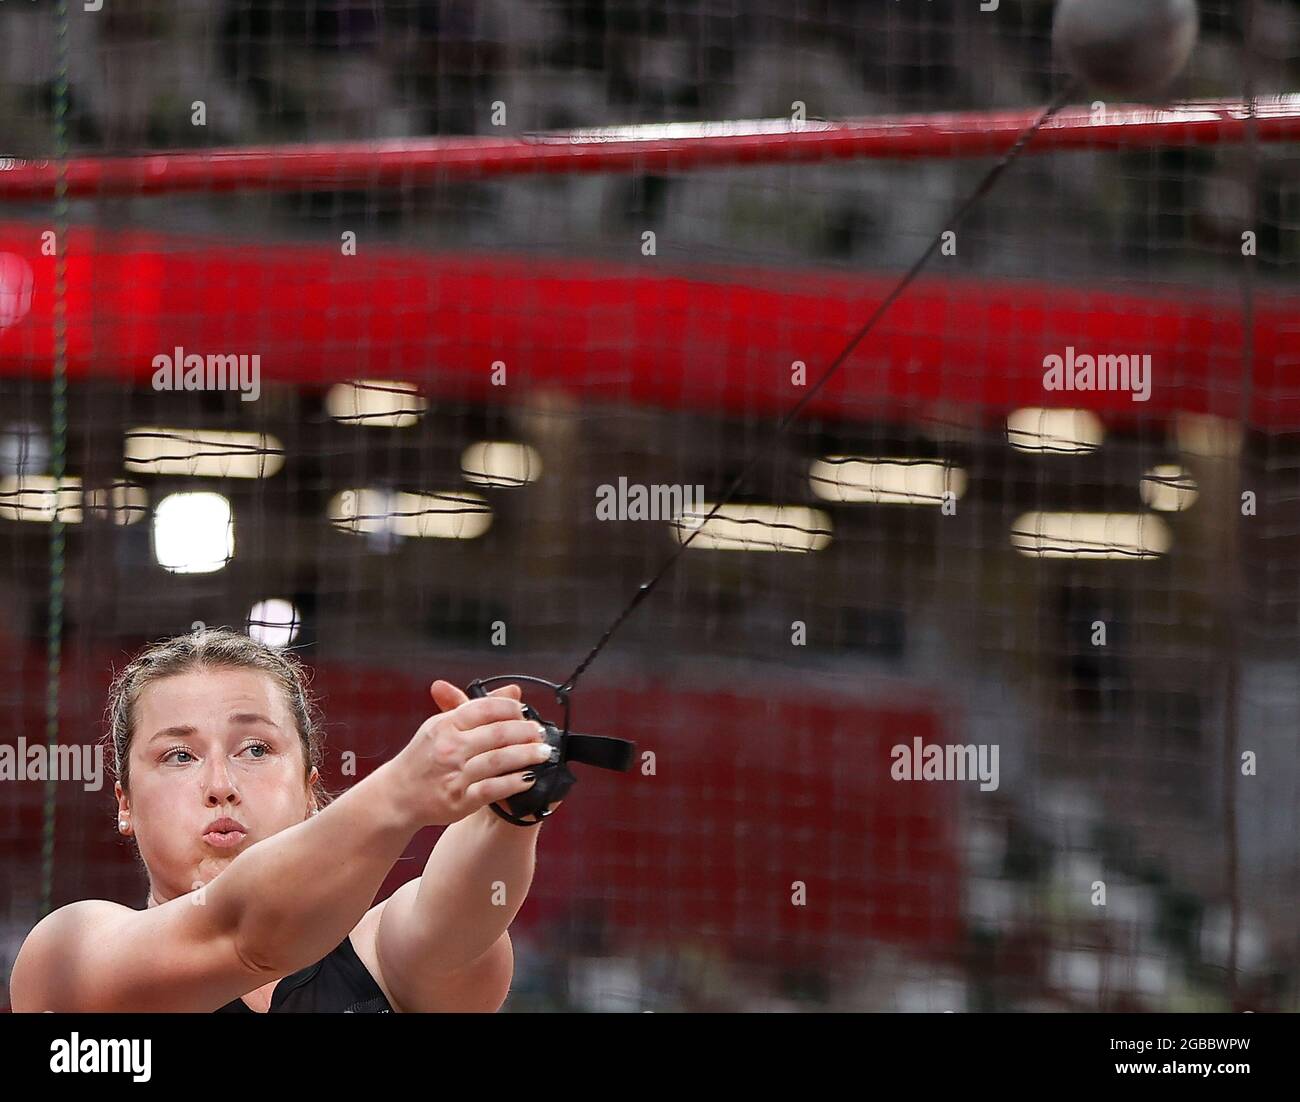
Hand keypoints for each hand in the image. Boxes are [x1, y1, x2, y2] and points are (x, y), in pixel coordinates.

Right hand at [429, 681, 564, 821]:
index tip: (525, 712)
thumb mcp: (443, 725)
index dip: (511, 708)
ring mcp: (455, 774)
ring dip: (527, 755)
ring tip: (544, 753)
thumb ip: (477, 708)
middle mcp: (450, 747)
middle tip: (541, 733)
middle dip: (526, 732)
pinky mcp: (460, 800)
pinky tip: (529, 778)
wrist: (397, 795)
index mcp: (445, 725)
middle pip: (498, 734)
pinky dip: (514, 783)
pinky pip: (493, 789)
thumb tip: (513, 691)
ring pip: (499, 760)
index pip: (485, 708)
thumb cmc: (424, 757)